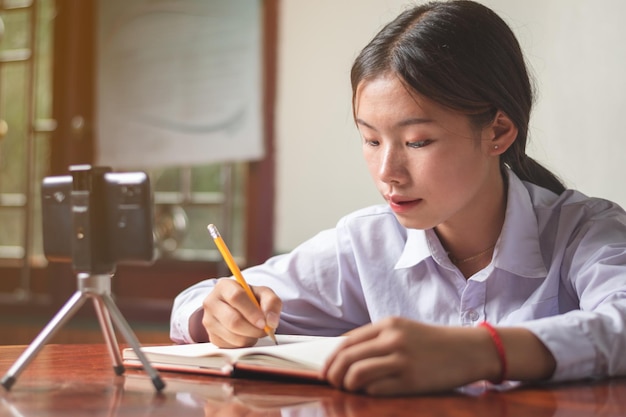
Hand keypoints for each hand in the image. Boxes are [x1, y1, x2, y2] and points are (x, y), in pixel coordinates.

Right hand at [201, 278, 281, 347]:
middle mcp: (211, 302)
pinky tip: (247, 335)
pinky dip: (244, 343)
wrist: (237, 307)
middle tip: (265, 330)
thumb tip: (271, 321)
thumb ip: (271, 302)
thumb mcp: (264, 293)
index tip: (264, 322)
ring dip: (251, 337)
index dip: (252, 312)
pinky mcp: (212, 336)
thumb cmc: (250, 298)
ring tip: (256, 330)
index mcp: (224, 286)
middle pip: (233, 321)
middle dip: (254, 329)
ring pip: (233, 336)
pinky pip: (231, 346)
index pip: (236, 297)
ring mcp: (209, 321)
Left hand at [322, 317, 494, 395]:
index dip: (332, 358)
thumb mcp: (404, 330)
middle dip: (334, 373)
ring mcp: (402, 360)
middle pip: (348, 357)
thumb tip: (345, 354)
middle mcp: (393, 339)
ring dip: (347, 384)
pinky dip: (367, 393)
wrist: (468, 350)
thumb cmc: (432, 343)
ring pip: (357, 374)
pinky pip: (376, 389)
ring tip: (349, 389)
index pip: (347, 341)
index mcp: (388, 325)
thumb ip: (377, 338)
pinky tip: (370, 393)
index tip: (325, 369)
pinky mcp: (411, 380)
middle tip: (332, 383)